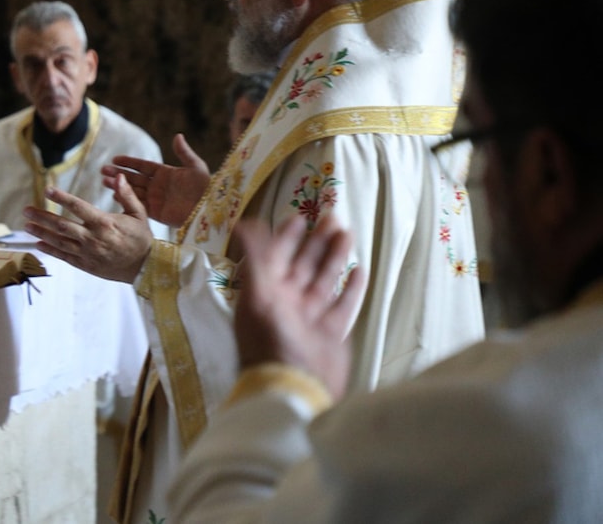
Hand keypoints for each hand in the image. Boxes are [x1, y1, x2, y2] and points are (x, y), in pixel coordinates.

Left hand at [23, 175, 154, 282]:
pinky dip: (49, 250)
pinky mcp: (85, 265)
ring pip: (59, 241)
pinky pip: (63, 256)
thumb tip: (118, 176)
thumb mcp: (139, 213)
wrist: (145, 267)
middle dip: (42, 217)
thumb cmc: (141, 238)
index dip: (61, 198)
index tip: (47, 190)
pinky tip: (37, 243)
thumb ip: (127, 195)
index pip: (78, 207)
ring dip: (41, 232)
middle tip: (26, 210)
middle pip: (62, 225)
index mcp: (104, 223)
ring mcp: (87, 253)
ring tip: (26, 225)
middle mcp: (92, 238)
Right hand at [101, 133, 209, 226]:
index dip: (129, 163)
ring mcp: (156, 199)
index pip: (142, 166)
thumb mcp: (195, 167)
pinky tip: (115, 195)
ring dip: (119, 185)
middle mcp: (158, 186)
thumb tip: (177, 135)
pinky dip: (126, 199)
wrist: (207, 210)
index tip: (115, 159)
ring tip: (104, 181)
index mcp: (165, 173)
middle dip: (118, 173)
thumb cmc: (204, 187)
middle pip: (134, 178)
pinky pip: (137, 205)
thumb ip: (184, 152)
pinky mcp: (156, 212)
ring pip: (133, 190)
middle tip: (103, 170)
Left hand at [233, 216, 366, 397]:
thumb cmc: (271, 340)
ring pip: (324, 281)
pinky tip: (361, 271)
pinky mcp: (331, 334)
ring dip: (334, 258)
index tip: (300, 217)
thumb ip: (255, 260)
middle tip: (332, 217)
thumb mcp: (258, 296)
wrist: (293, 387)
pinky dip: (351, 289)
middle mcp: (287, 303)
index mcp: (266, 293)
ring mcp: (310, 318)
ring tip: (347, 233)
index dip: (287, 237)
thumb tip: (242, 225)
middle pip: (303, 265)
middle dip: (316, 242)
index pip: (276, 257)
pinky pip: (343, 306)